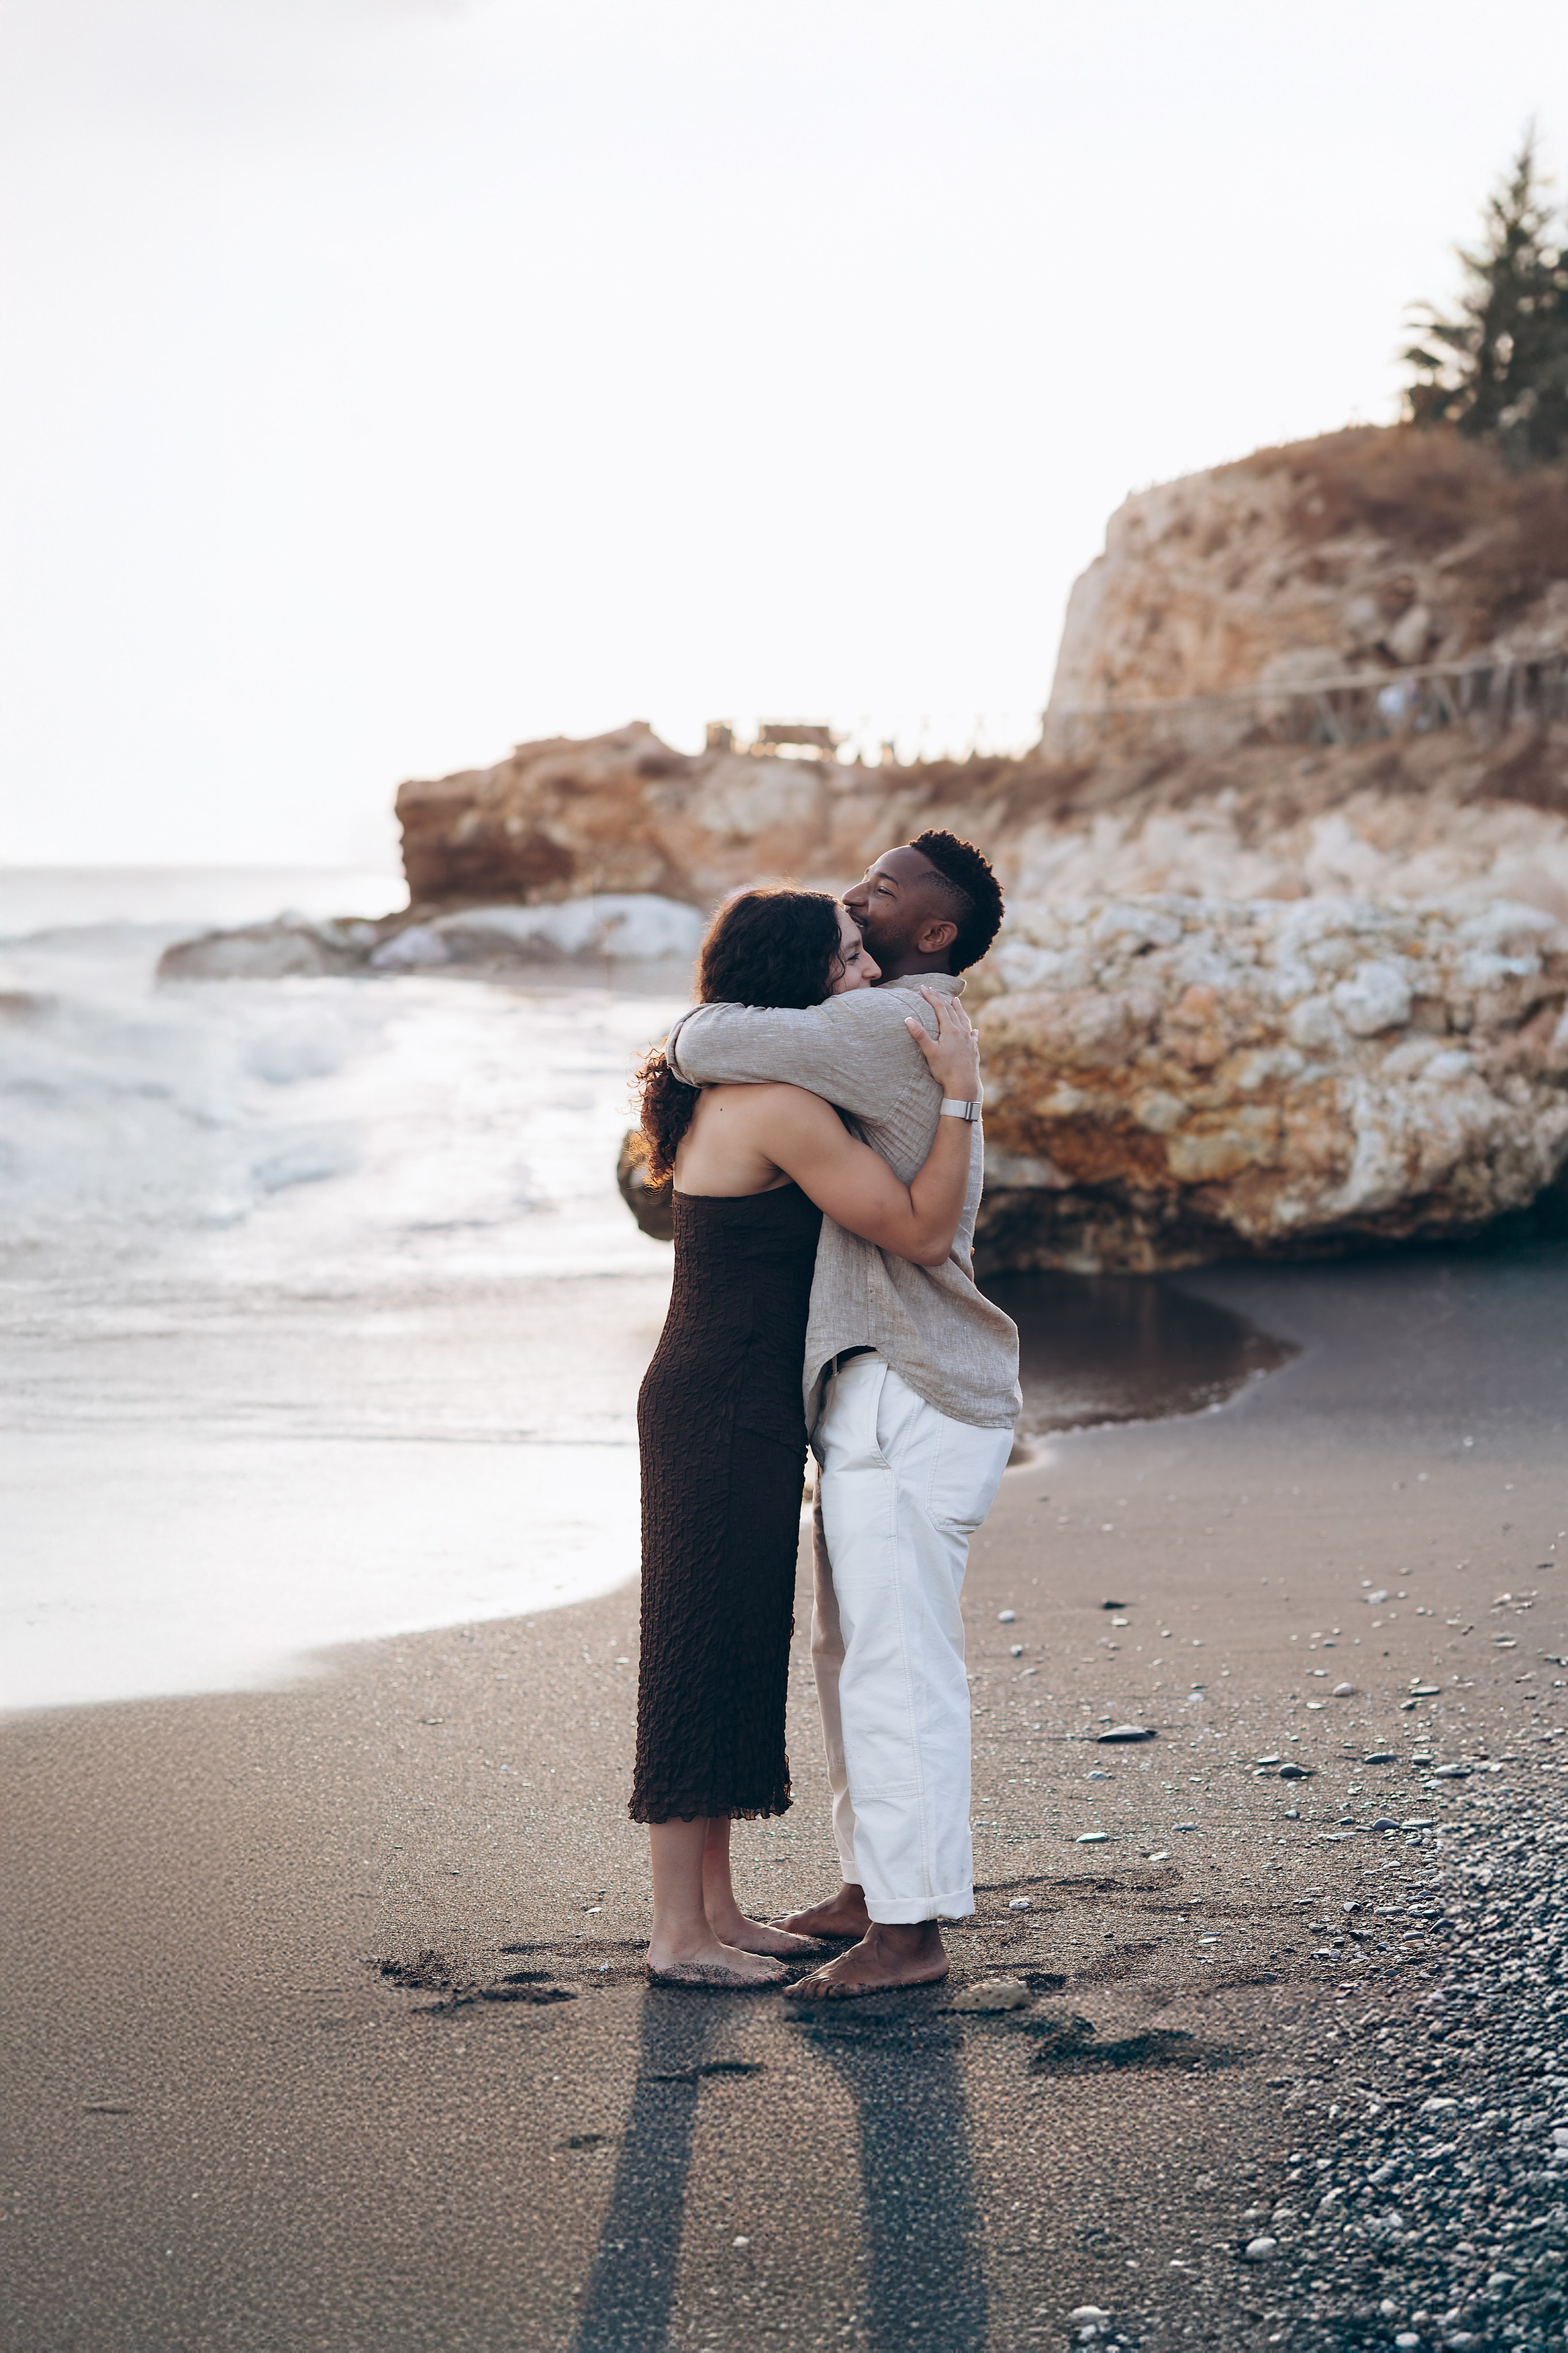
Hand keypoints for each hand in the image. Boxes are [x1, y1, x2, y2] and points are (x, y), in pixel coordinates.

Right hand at [905, 986, 979, 1102]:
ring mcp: (969, 1040)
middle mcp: (962, 1032)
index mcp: (950, 1030)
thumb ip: (920, 1035)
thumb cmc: (945, 1070)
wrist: (964, 1085)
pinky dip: (970, 1029)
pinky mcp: (973, 1049)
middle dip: (941, 999)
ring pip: (964, 1019)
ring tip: (956, 1000)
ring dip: (959, 1008)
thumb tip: (908, 1019)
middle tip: (933, 990)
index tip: (923, 988)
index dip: (931, 996)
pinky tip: (974, 1030)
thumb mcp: (930, 1052)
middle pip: (951, 1010)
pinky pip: (973, 1035)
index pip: (939, 1008)